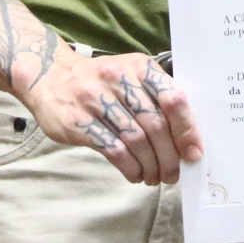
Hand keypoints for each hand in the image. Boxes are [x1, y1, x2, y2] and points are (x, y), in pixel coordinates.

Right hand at [22, 48, 200, 185]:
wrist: (50, 76)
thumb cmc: (101, 80)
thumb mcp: (130, 74)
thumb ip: (155, 96)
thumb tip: (185, 138)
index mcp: (139, 66)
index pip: (172, 98)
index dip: (187, 129)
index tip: (193, 153)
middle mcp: (118, 79)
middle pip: (155, 125)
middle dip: (169, 156)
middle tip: (173, 174)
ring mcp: (95, 100)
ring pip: (136, 141)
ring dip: (150, 166)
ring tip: (154, 176)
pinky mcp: (78, 122)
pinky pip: (113, 150)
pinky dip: (130, 167)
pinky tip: (135, 174)